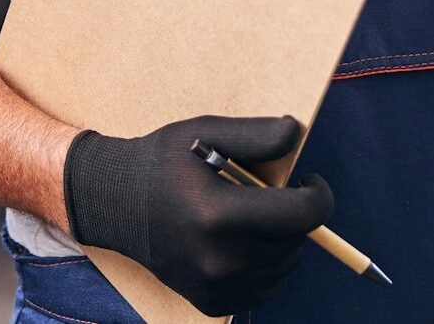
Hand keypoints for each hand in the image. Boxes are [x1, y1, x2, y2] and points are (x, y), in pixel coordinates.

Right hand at [63, 113, 331, 314]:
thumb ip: (256, 134)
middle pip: (294, 242)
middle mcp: (219, 258)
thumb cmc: (163, 161)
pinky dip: (266, 267)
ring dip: (284, 242)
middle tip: (277, 194)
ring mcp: (214, 286)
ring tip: (260, 216)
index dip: (318, 195)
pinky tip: (246, 241)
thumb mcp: (207, 130)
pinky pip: (262, 289)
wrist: (115, 202)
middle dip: (297, 216)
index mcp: (220, 214)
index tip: (309, 179)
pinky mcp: (208, 302)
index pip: (301, 215)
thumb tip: (296, 134)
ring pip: (283, 269)